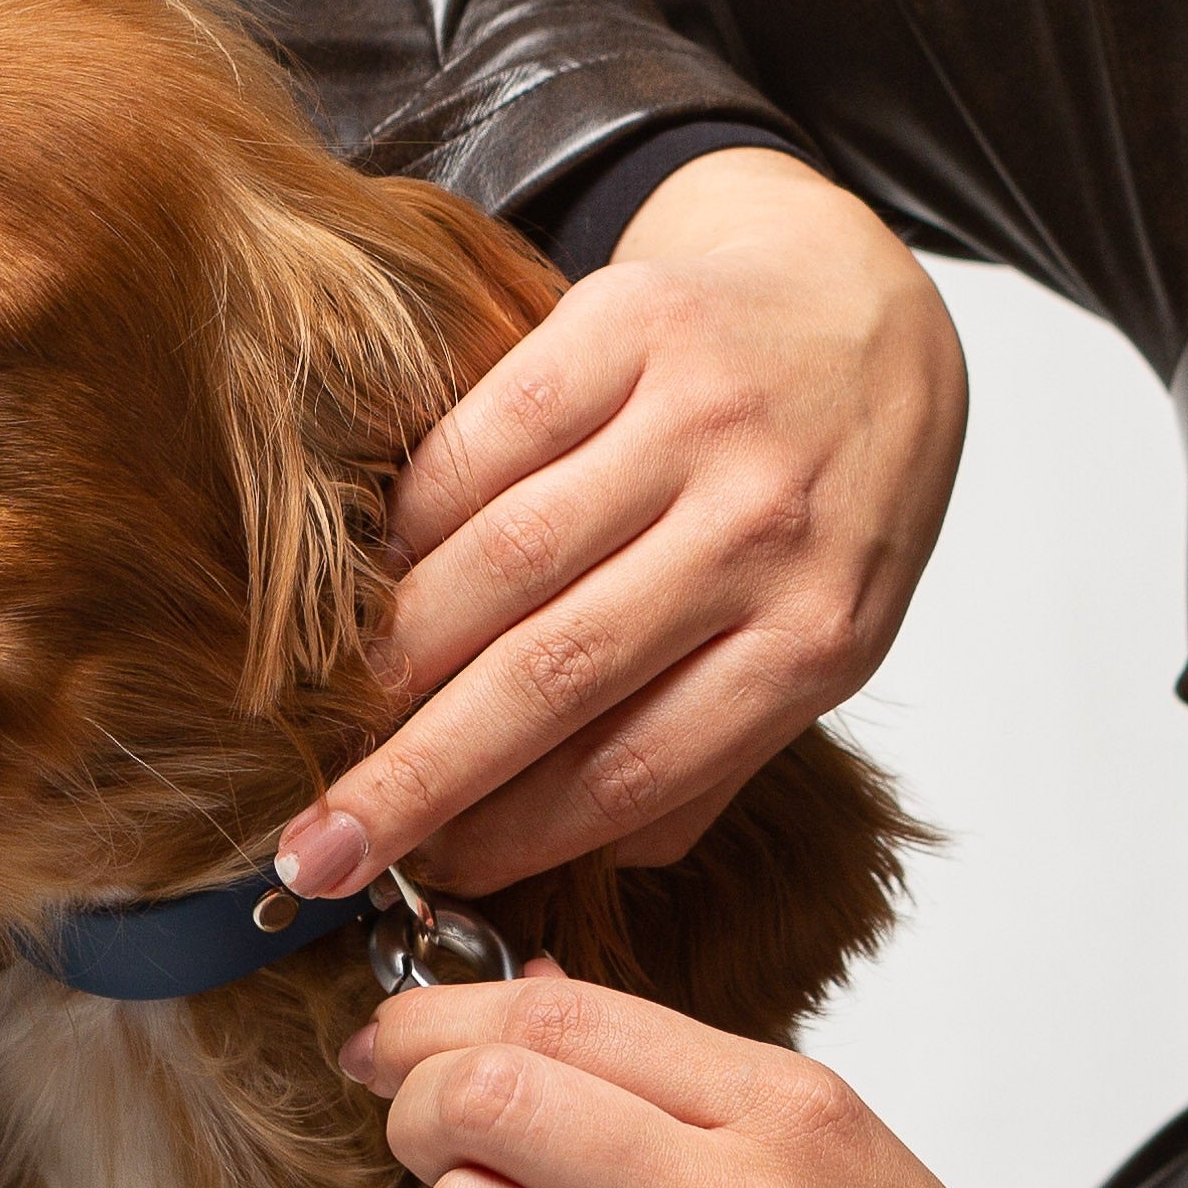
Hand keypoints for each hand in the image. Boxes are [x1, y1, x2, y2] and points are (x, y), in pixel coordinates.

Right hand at [276, 150, 964, 899]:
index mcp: (818, 634)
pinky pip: (487, 438)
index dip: (513, 833)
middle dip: (418, 774)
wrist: (865, 314)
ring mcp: (698, 417)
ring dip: (401, 649)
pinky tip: (383, 573)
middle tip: (321, 846)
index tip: (426, 873)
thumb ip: (715, 749)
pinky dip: (415, 518)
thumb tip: (569, 850)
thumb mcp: (822, 639)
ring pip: (507, 557)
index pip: (638, 765)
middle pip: (554, 673)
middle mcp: (762, 526)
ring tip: (342, 712)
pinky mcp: (632, 324)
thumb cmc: (833, 497)